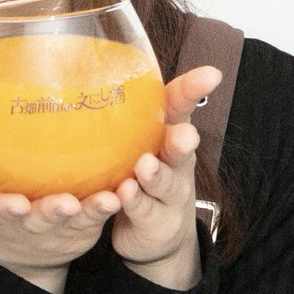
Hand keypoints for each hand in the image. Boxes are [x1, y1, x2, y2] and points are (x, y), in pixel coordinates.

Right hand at [0, 165, 121, 293]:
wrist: (15, 251)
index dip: (5, 209)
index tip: (16, 206)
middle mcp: (27, 224)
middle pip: (41, 220)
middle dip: (54, 213)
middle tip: (67, 204)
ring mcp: (57, 231)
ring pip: (75, 224)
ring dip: (91, 213)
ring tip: (108, 200)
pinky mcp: (83, 231)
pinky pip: (98, 220)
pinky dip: (109, 209)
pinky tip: (125, 192)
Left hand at [110, 64, 222, 289]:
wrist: (155, 231)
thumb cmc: (141, 173)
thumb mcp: (137, 140)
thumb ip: (122, 112)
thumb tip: (82, 62)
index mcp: (168, 134)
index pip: (181, 107)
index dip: (193, 90)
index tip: (211, 74)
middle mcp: (176, 163)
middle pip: (181, 148)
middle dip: (182, 141)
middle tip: (185, 135)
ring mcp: (169, 194)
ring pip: (164, 183)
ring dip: (155, 175)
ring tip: (144, 166)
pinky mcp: (155, 221)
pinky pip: (143, 211)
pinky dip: (134, 204)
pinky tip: (124, 195)